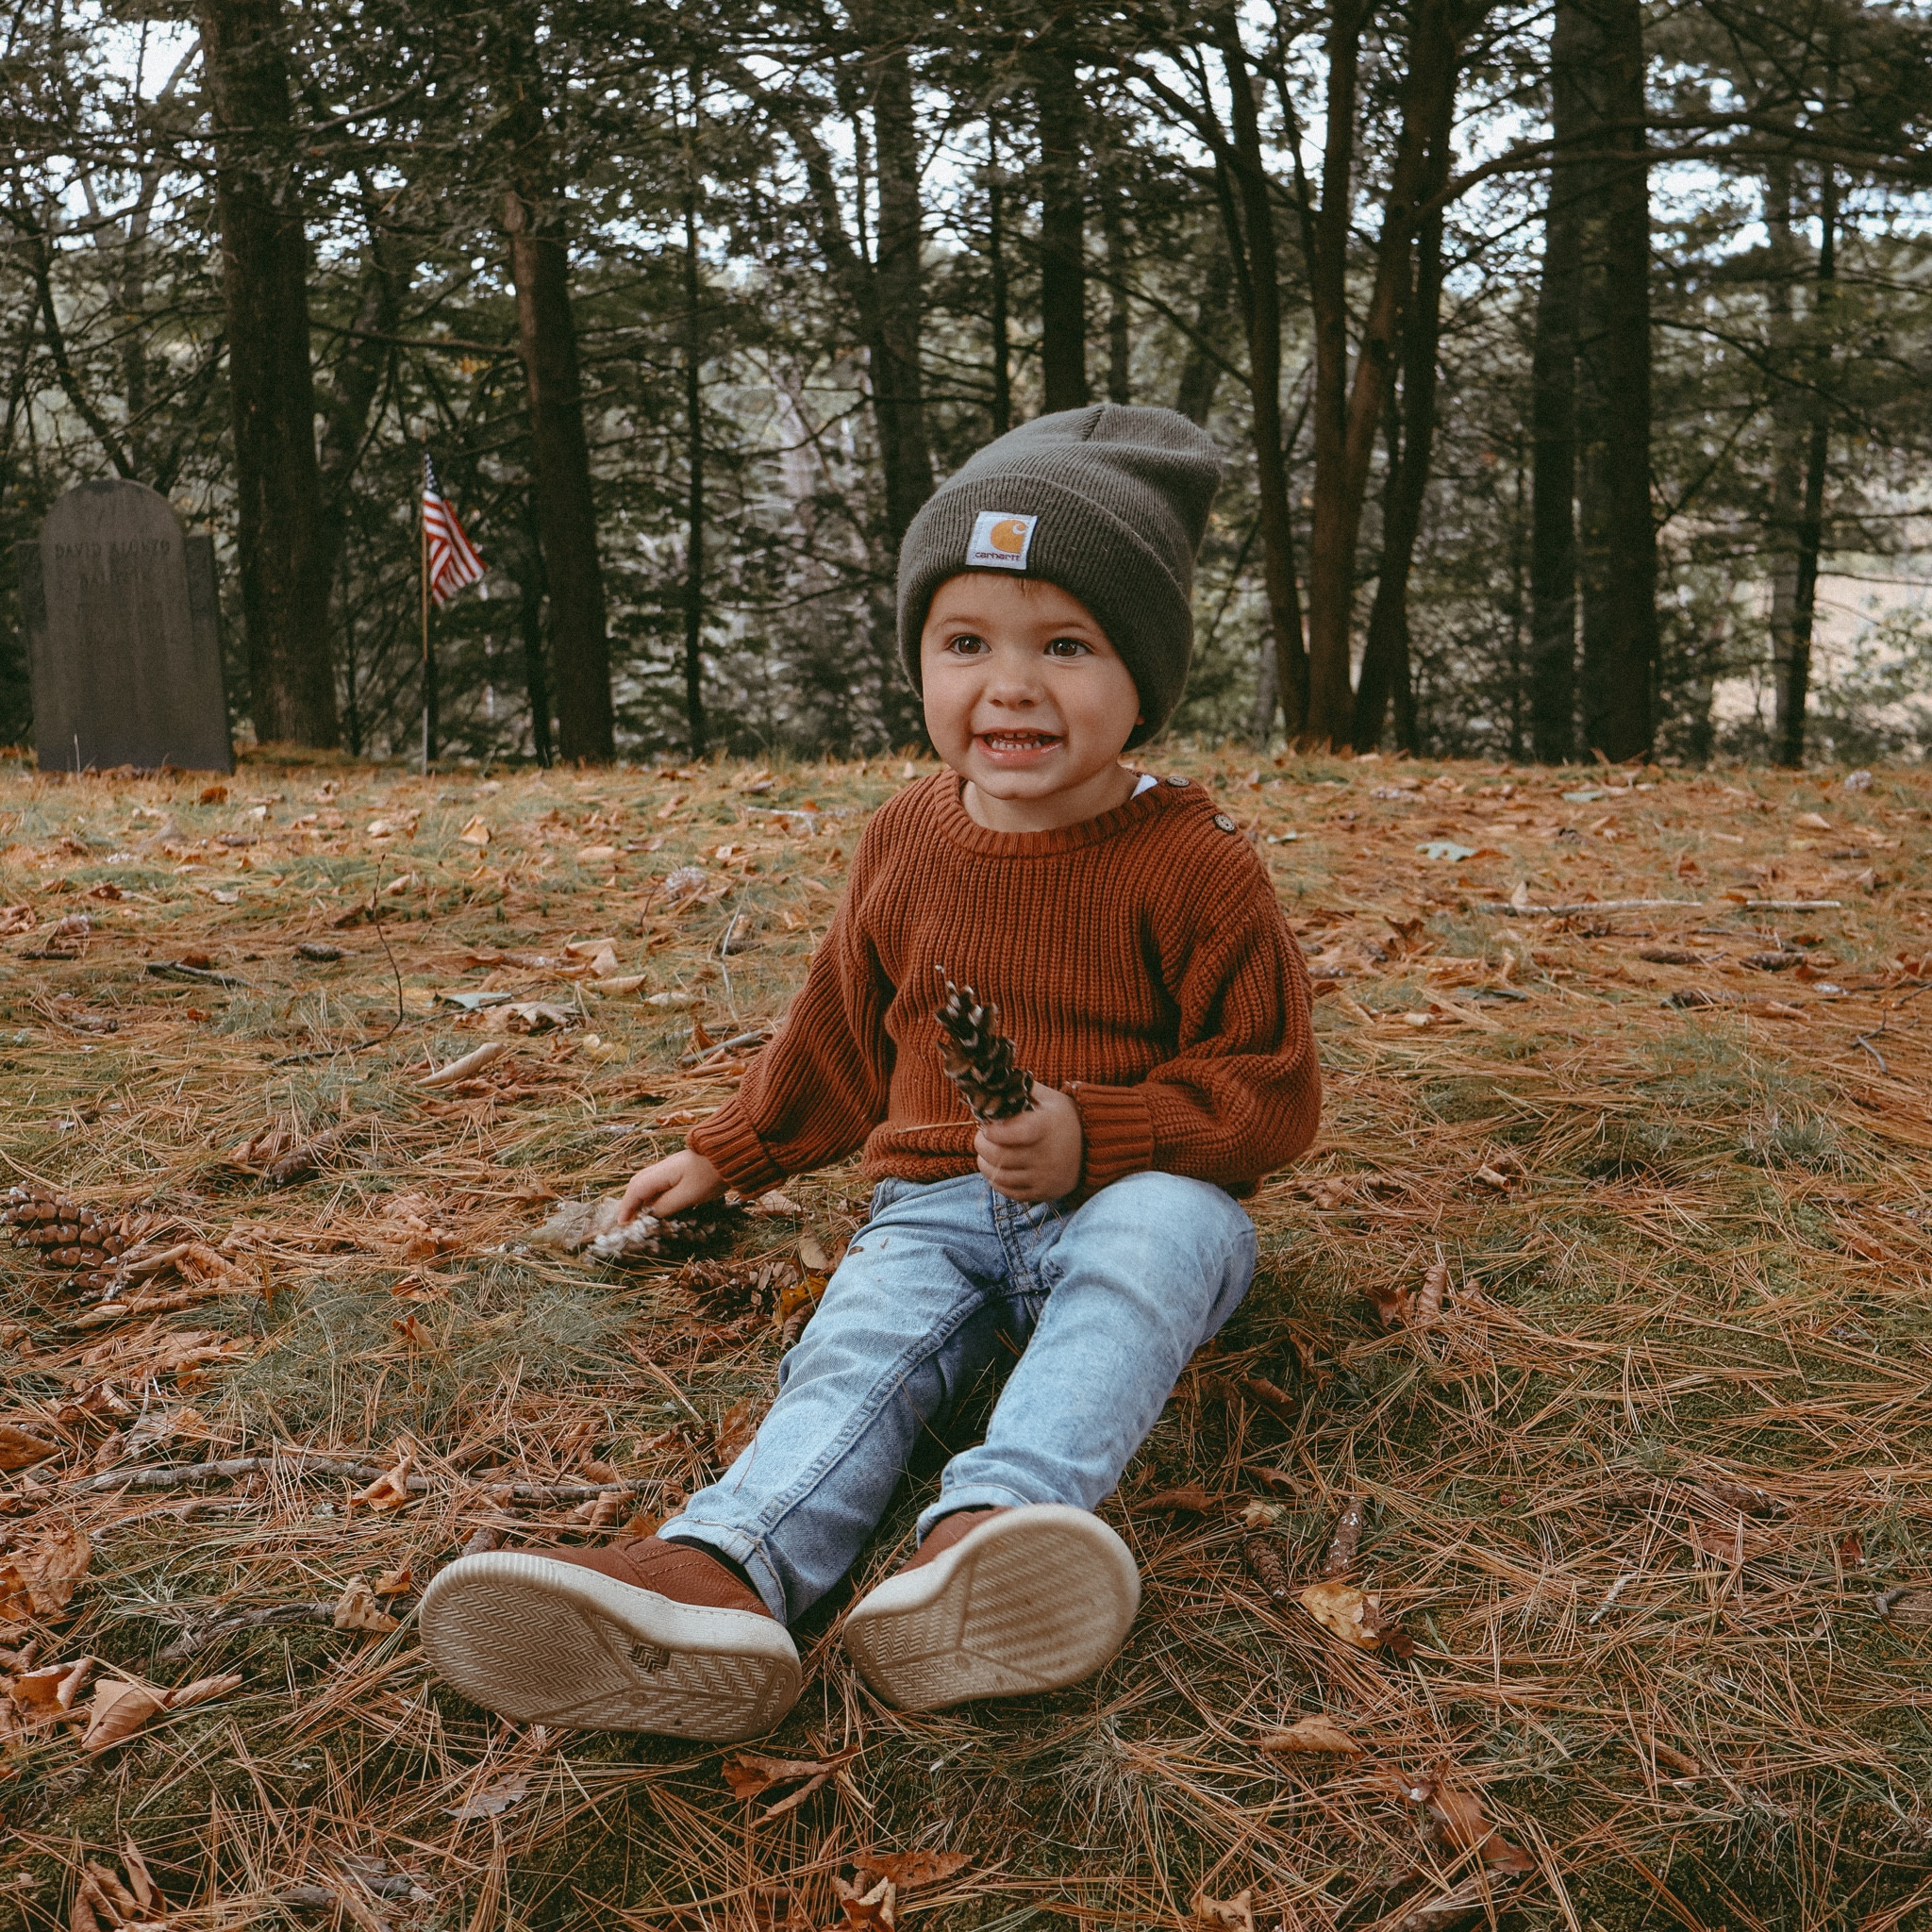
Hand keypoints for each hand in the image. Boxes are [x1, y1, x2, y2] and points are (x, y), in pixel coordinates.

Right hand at [620, 1149, 728, 1222]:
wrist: (732, 1154)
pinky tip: (658, 1206)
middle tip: (628, 1220)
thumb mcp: (688, 1195)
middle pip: (638, 1184)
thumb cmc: (711, 1175)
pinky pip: (659, 1183)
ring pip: (648, 1183)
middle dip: (630, 1202)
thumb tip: (650, 1214)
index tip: (622, 1223)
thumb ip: (667, 1206)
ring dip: (641, 1199)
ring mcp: (671, 1168)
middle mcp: (662, 1168)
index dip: (627, 1207)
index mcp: (662, 1172)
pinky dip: (653, 1195)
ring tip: (640, 1216)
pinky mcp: (680, 1170)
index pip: (636, 1189)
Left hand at [974, 1082, 1082, 1202]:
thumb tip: (996, 1084)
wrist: (1095, 1147)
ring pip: (1000, 1176)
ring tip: (985, 1153)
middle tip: (981, 1137)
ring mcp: (1044, 1177)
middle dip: (982, 1145)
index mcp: (1046, 1127)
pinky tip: (996, 1169)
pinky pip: (1010, 1192)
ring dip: (985, 1164)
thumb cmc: (1066, 1118)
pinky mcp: (1043, 1192)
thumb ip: (1023, 1089)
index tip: (986, 1126)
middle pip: (1000, 1156)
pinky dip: (997, 1181)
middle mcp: (1046, 1155)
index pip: (1015, 1133)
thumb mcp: (1050, 1099)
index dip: (994, 1131)